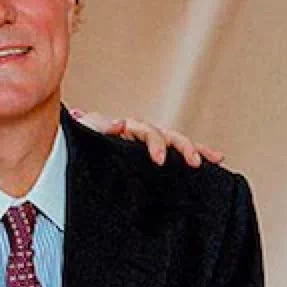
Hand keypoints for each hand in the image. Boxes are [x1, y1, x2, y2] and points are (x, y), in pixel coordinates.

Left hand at [71, 109, 223, 166]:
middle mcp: (141, 132)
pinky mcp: (149, 158)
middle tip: (194, 162)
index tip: (160, 159)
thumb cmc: (78, 140)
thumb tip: (121, 123)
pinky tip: (212, 163)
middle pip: (169, 134)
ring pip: (176, 142)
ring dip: (195, 149)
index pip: (147, 131)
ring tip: (215, 158)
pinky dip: (191, 156)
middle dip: (183, 147)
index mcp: (127, 127)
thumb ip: (97, 125)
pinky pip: (173, 156)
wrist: (70, 148)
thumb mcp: (84, 131)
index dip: (156, 143)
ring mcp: (147, 144)